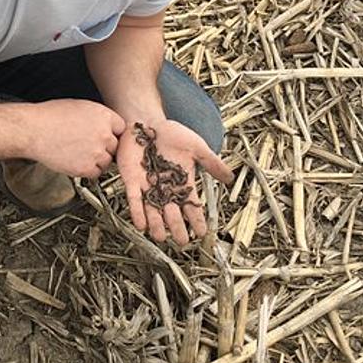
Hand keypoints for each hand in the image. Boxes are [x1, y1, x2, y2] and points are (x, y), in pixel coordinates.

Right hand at [28, 99, 125, 177]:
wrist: (33, 130)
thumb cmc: (50, 116)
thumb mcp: (79, 106)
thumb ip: (96, 117)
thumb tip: (103, 125)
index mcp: (103, 116)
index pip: (121, 128)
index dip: (112, 133)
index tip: (106, 137)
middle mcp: (103, 134)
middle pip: (115, 146)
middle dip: (104, 147)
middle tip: (90, 147)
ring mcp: (96, 152)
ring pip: (107, 161)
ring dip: (97, 160)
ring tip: (80, 154)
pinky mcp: (86, 167)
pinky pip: (96, 173)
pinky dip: (88, 170)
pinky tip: (77, 162)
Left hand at [117, 120, 232, 244]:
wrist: (147, 121)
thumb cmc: (172, 133)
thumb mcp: (196, 147)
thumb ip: (212, 163)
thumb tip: (231, 178)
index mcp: (183, 183)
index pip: (192, 206)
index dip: (197, 220)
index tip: (202, 233)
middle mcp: (166, 189)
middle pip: (173, 212)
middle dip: (177, 227)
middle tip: (182, 241)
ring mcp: (148, 186)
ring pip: (153, 210)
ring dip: (157, 225)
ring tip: (161, 237)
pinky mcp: (132, 180)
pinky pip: (134, 199)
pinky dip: (138, 212)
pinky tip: (141, 225)